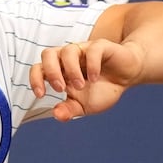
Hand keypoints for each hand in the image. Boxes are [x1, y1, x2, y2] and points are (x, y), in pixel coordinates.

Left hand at [32, 38, 146, 120]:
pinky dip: (91, 65)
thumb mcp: (84, 105)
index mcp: (59, 70)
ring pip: (68, 50)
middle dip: (51, 72)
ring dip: (71, 70)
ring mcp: (84, 50)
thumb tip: (57, 116)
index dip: (34, 79)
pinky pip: (92, 50)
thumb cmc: (101, 88)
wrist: (127, 76)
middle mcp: (68, 58)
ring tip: (80, 86)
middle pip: (47, 54)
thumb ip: (69, 110)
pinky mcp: (101, 47)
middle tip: (61, 89)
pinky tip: (94, 78)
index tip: (41, 95)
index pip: (38, 68)